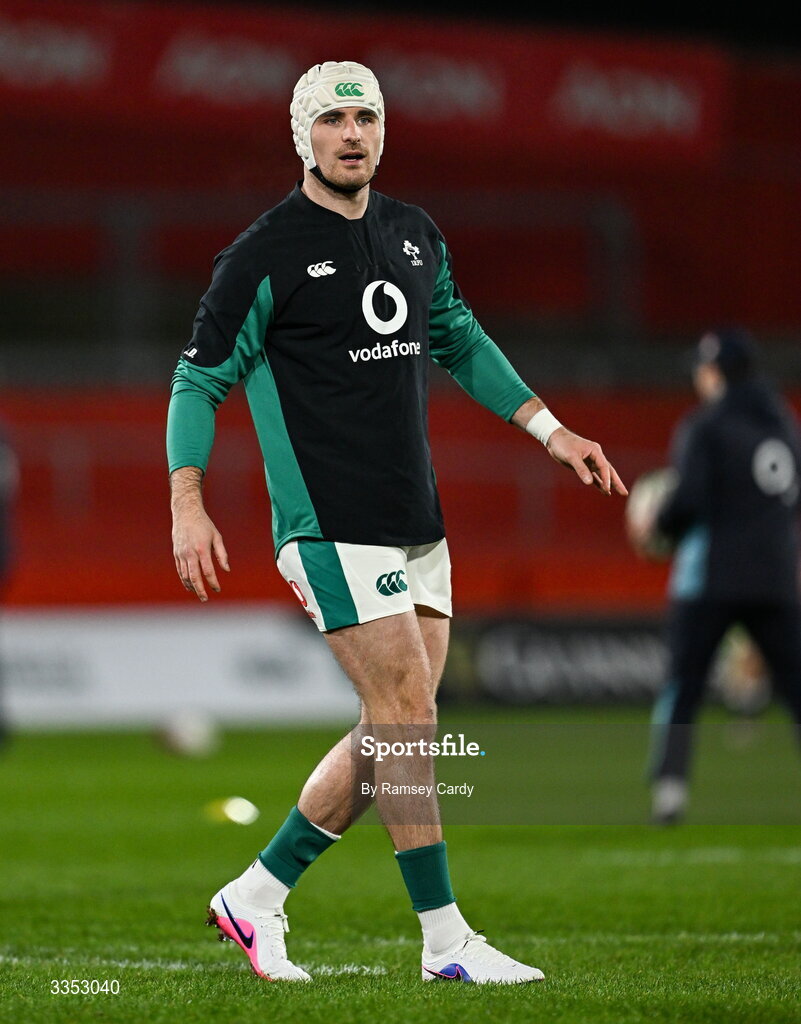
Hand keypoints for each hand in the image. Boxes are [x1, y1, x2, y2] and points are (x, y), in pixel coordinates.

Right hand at [170, 467, 229, 600]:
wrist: (185, 513)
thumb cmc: (204, 524)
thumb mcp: (217, 536)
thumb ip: (222, 554)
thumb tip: (227, 570)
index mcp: (202, 549)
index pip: (208, 571)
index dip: (213, 582)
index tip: (218, 589)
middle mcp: (190, 553)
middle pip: (194, 577)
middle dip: (200, 590)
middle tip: (205, 599)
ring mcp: (181, 554)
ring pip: (185, 575)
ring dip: (192, 586)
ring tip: (199, 594)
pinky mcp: (176, 553)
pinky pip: (179, 570)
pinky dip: (184, 579)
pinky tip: (189, 585)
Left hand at [546, 427, 627, 496]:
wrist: (554, 439)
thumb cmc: (563, 445)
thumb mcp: (572, 457)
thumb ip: (581, 469)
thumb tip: (589, 483)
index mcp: (595, 451)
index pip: (604, 467)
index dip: (607, 479)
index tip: (608, 489)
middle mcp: (595, 456)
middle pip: (608, 471)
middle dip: (616, 482)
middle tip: (625, 493)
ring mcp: (590, 462)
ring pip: (602, 474)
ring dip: (609, 483)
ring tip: (619, 492)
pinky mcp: (584, 466)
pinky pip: (594, 476)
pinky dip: (599, 483)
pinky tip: (604, 490)